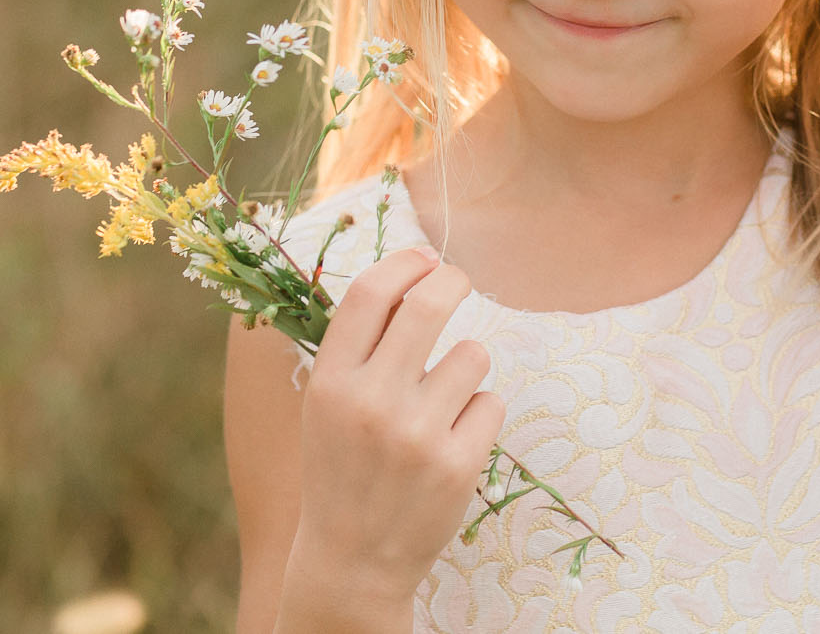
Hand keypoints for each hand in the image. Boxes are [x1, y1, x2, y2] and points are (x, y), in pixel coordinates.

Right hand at [288, 246, 503, 601]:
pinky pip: (491, 401)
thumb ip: (360, 346)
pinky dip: (478, 414)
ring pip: (472, 353)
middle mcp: (371, 402)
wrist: (353, 561)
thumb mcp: (328, 404)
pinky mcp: (458, 463)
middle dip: (453, 280)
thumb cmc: (343, 467)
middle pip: (429, 304)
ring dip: (465, 367)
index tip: (425, 259)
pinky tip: (452, 441)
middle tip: (458, 281)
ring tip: (440, 404)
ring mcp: (417, 434)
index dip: (405, 263)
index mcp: (330, 382)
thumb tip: (412, 276)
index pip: (370, 292)